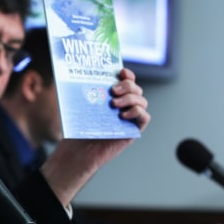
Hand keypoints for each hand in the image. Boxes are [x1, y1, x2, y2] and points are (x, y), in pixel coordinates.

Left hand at [41, 68, 149, 205]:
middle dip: (127, 86)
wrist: (79, 151)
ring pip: (142, 100)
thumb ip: (87, 92)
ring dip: (130, 99)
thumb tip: (83, 74)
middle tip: (113, 90)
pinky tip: (123, 115)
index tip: (120, 71)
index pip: (127, 80)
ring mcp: (130, 118)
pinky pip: (145, 117)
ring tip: (114, 104)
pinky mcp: (133, 130)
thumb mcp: (81, 106)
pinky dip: (137, 112)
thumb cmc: (79, 129)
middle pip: (136, 89)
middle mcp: (124, 106)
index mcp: (113, 97)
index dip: (127, 74)